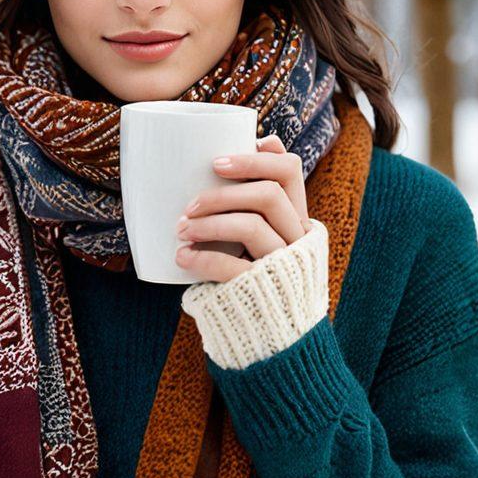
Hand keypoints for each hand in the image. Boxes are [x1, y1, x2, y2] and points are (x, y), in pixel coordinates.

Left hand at [174, 134, 313, 282]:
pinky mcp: (263, 289)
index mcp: (295, 217)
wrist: (264, 330)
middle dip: (223, 194)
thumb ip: (256, 202)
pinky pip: (232, 265)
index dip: (255, 159)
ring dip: (209, 224)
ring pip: (252, 225)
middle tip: (190, 205)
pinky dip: (202, 258)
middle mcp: (296, 237)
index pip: (288, 170)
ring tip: (181, 230)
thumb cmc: (251, 271)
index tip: (215, 162)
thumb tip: (255, 146)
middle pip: (269, 194)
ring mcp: (283, 263)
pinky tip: (182, 256)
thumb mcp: (261, 235)